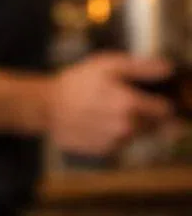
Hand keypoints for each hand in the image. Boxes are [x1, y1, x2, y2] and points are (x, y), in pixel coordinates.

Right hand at [48, 53, 174, 155]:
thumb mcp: (108, 64)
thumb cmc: (76, 82)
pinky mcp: (102, 151)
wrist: (46, 107)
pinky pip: (120, 144)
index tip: (149, 96)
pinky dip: (115, 135)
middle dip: (145, 114)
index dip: (159, 101)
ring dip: (130, 125)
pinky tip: (99, 122)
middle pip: (153, 125)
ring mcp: (113, 142)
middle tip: (123, 101)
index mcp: (131, 105)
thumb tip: (169, 70)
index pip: (165, 110)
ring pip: (137, 135)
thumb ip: (142, 67)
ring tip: (108, 111)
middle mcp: (125, 128)